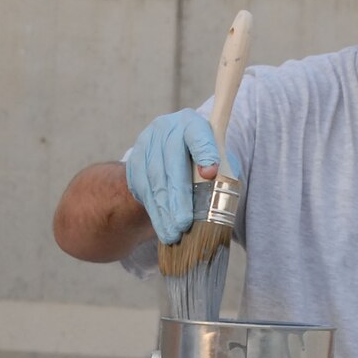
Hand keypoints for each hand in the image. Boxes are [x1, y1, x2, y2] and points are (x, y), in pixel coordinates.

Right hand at [125, 109, 220, 243]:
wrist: (171, 157)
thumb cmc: (203, 161)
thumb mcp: (219, 160)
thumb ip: (224, 172)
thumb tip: (221, 195)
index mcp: (192, 123)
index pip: (197, 134)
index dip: (204, 152)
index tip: (211, 173)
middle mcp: (166, 128)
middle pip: (172, 165)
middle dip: (178, 199)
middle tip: (184, 224)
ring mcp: (147, 144)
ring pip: (155, 181)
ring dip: (164, 211)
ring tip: (173, 234)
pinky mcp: (134, 161)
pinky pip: (143, 190)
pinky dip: (154, 212)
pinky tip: (162, 227)